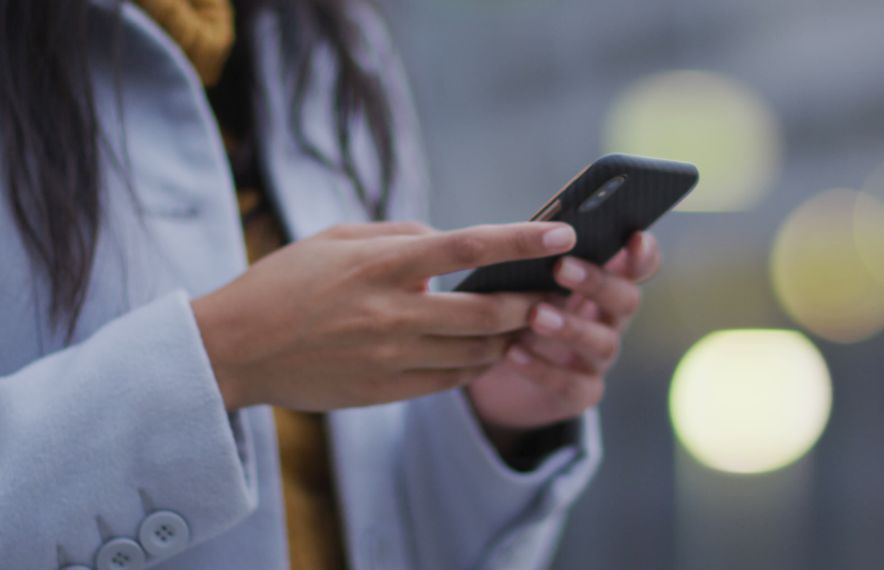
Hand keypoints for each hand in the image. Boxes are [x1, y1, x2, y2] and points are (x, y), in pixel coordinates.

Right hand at [192, 221, 576, 410]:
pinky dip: (478, 366)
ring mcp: (391, 357)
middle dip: (531, 303)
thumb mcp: (336, 238)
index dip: (522, 241)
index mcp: (382, 265)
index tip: (562, 234)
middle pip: (488, 313)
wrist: (236, 349)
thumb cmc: (284, 283)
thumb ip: (399, 235)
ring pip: (477, 354)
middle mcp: (393, 312)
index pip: (468, 248)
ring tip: (524, 324)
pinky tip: (485, 352)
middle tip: (553, 292)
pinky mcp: (386, 391)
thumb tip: (448, 239)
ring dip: (510, 338)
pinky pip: (452, 382)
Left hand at [466, 232, 661, 452]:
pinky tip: (512, 352)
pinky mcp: (578, 393)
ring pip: (602, 344)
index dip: (643, 254)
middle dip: (596, 282)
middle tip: (560, 268)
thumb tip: (536, 230)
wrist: (500, 375)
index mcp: (604, 283)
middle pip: (626, 300)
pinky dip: (541, 368)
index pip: (641, 265)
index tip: (633, 238)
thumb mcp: (526, 280)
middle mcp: (610, 320)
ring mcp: (597, 359)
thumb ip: (540, 258)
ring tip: (535, 315)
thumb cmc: (516, 309)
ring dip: (570, 327)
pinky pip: (570, 384)